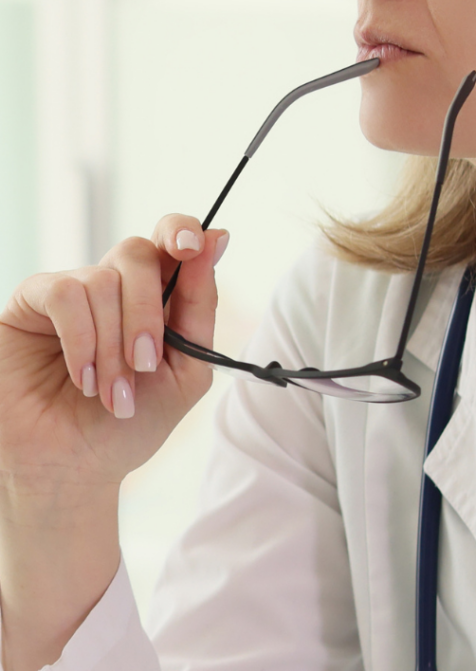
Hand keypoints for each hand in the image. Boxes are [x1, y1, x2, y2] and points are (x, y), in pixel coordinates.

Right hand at [0, 215, 227, 493]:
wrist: (73, 470)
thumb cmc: (132, 423)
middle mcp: (116, 284)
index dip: (184, 231)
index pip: (173, 238)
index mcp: (159, 295)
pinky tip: (84, 378)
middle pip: (140, 252)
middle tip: (145, 364)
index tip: (194, 245)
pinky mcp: (32, 303)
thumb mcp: (186, 370)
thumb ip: (201, 306)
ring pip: (104, 279)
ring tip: (111, 392)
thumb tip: (217, 236)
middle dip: (148, 313)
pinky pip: (65, 293)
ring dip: (113, 344)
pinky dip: (82, 339)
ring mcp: (74, 290)